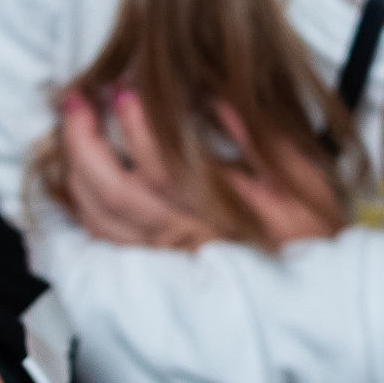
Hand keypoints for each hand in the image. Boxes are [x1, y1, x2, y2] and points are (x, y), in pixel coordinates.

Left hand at [58, 90, 340, 248]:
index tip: (122, 88)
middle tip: (74, 99)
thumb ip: (258, 139)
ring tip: (68, 126)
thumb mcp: (303, 179)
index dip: (136, 125)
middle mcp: (186, 237)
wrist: (315, 294)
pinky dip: (79, 207)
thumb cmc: (312, 229)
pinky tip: (72, 174)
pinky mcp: (156, 266)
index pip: (163, 168)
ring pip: (101, 220)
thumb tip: (214, 98)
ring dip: (74, 170)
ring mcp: (167, 256)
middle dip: (84, 141)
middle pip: (115, 193)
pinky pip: (104, 240)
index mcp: (223, 212)